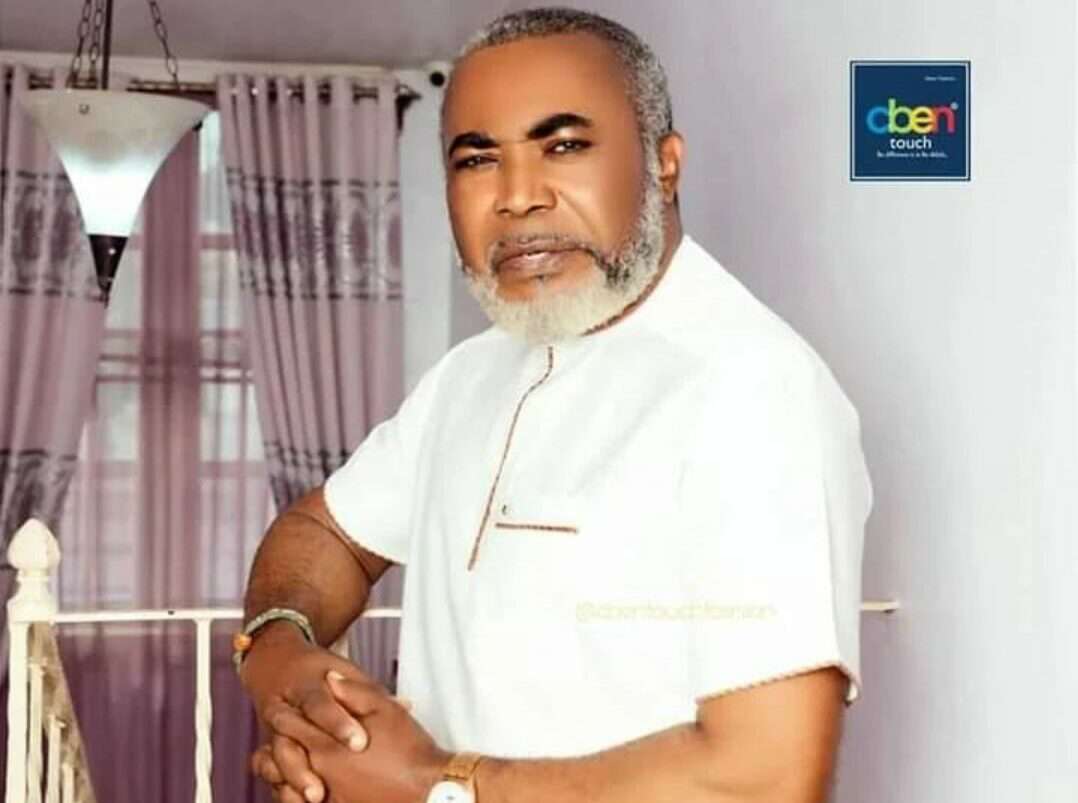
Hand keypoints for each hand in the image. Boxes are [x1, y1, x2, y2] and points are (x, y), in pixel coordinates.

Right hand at [240, 623, 378, 800]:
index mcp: (307, 684)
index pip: (321, 703)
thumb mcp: (347, 673)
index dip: (339, 724)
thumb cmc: (318, 671)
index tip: (359, 743)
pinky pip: (267, 768)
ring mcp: (274, 727)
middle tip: (323, 789)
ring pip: (276, 755)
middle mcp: (286, 706)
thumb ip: (371, 693)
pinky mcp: (269, 745)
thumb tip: (406, 704)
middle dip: (306, 764)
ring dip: (294, 778)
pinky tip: (298, 800)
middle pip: (289, 734)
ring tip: (315, 798)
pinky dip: (281, 785)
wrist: (277, 663)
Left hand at [264, 672, 448, 802]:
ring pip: (287, 781)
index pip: (292, 723)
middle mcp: (320, 770)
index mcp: (328, 743)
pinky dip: (293, 791)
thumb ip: (353, 692)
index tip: (284, 703)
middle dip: (279, 737)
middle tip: (278, 726)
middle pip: (284, 752)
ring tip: (281, 756)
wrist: (428, 791)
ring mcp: (326, 795)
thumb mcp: (385, 710)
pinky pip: (300, 801)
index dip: (286, 711)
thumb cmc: (409, 749)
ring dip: (281, 767)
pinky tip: (298, 784)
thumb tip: (329, 679)